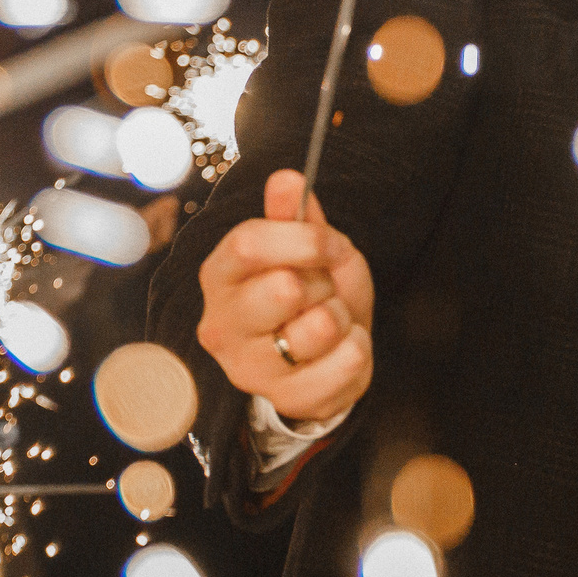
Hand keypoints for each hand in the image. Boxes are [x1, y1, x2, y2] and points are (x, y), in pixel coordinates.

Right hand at [196, 170, 373, 425]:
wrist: (321, 360)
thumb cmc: (308, 296)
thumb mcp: (305, 249)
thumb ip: (294, 215)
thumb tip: (287, 176)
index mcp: (219, 276)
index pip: (247, 245)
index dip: (301, 239)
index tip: (329, 244)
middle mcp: (221, 325)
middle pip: (282, 288)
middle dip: (320, 282)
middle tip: (320, 291)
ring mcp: (249, 369)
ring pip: (319, 327)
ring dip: (340, 317)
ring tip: (329, 322)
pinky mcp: (286, 400)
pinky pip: (348, 361)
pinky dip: (358, 349)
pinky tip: (339, 351)